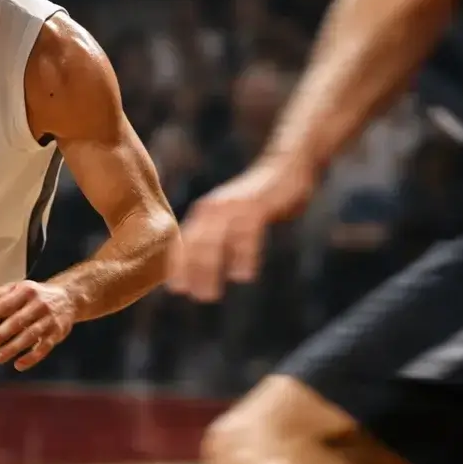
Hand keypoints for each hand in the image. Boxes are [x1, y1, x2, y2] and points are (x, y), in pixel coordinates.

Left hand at [0, 280, 76, 371]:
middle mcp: (39, 304)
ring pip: (30, 336)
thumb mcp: (18, 288)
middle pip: (17, 322)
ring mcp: (49, 320)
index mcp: (26, 291)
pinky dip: (32, 358)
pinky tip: (18, 365)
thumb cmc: (36, 295)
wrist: (69, 298)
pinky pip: (44, 347)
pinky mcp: (57, 333)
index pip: (5, 304)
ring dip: (13, 348)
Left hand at [167, 155, 315, 302]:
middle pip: (196, 244)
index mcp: (206, 212)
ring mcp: (233, 206)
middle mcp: (214, 208)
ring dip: (209, 270)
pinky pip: (246, 234)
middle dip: (192, 272)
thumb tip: (209, 263)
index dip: (179, 265)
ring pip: (214, 241)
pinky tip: (243, 276)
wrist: (286, 166)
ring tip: (210, 295)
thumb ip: (221, 235)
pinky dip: (242, 256)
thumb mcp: (235, 215)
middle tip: (195, 297)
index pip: (186, 242)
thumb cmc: (260, 198)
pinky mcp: (256, 205)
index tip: (176, 289)